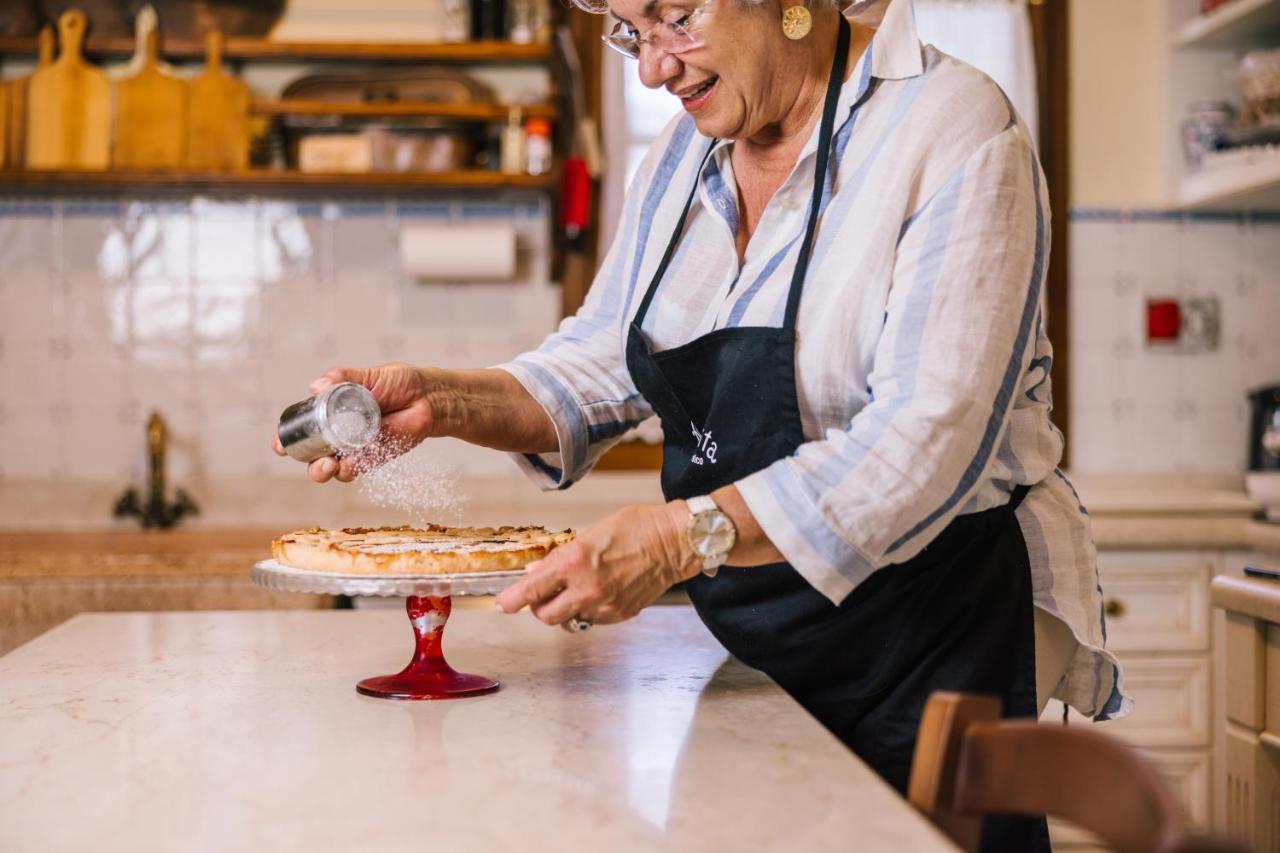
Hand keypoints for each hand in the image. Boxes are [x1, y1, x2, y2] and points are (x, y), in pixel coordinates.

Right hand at [271, 362, 439, 482]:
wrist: (428, 397)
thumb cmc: (398, 383)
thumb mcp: (367, 376)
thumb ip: (342, 379)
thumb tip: (316, 387)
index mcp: (332, 412)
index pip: (303, 428)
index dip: (288, 439)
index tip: (280, 445)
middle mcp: (340, 432)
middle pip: (312, 455)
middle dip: (305, 462)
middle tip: (310, 458)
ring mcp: (355, 447)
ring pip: (331, 468)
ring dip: (324, 471)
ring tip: (329, 465)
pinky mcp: (374, 458)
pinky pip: (356, 469)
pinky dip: (349, 469)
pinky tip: (348, 463)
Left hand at [495, 503, 700, 627]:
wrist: (673, 542)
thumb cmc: (636, 527)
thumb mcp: (589, 533)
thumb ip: (561, 556)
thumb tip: (538, 571)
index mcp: (574, 562)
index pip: (532, 590)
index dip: (512, 600)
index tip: (502, 604)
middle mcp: (586, 589)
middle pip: (545, 615)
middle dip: (539, 606)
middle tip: (543, 593)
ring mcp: (604, 605)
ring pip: (569, 619)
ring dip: (565, 608)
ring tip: (577, 588)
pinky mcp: (619, 614)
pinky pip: (592, 618)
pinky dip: (588, 608)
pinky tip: (600, 589)